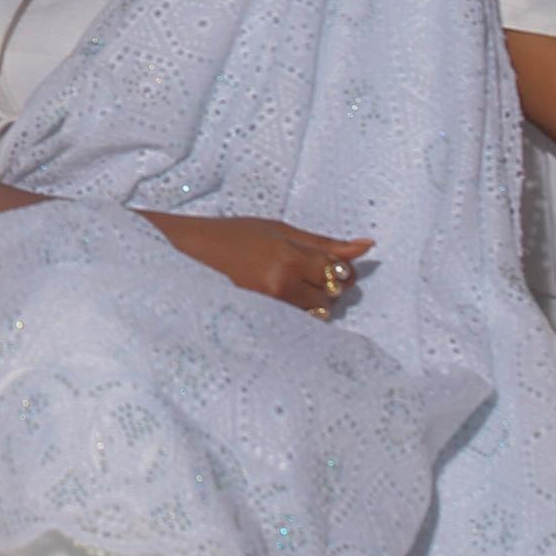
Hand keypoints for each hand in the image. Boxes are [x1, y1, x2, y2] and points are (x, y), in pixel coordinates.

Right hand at [147, 213, 372, 316]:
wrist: (188, 252)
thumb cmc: (233, 235)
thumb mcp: (279, 230)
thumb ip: (324, 243)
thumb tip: (367, 246)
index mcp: (289, 257)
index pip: (339, 272)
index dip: (337, 269)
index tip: (322, 264)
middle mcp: (282, 285)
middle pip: (332, 297)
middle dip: (325, 287)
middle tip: (299, 273)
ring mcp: (269, 307)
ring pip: (315, 314)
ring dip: (309, 303)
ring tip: (282, 286)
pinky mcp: (260, 322)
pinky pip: (295, 324)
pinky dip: (292, 314)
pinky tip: (274, 300)